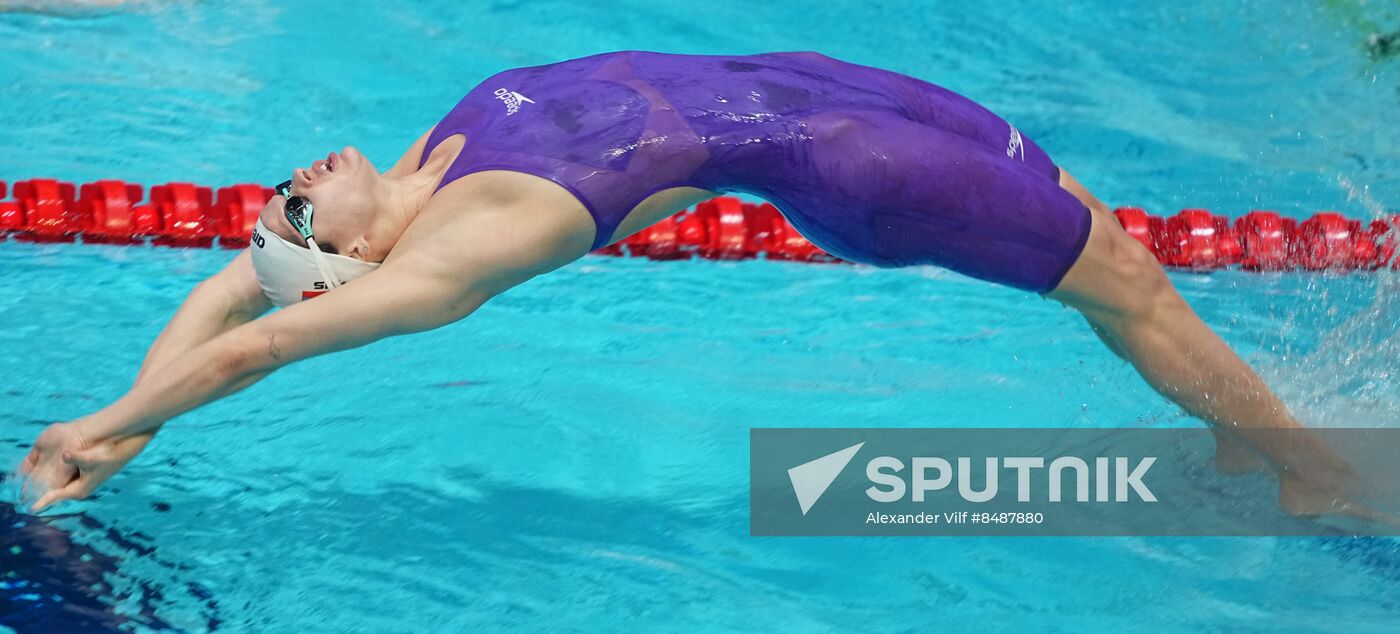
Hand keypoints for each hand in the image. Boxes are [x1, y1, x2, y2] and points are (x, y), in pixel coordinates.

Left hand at [17, 421, 153, 511]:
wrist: (122, 449)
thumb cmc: (108, 455)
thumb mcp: (92, 457)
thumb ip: (77, 457)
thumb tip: (66, 454)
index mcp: (80, 489)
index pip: (56, 496)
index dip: (43, 501)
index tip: (32, 508)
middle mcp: (79, 489)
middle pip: (55, 494)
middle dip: (41, 495)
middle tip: (24, 497)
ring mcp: (80, 483)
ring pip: (58, 487)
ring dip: (47, 487)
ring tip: (31, 489)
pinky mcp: (81, 477)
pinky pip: (63, 481)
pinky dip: (54, 479)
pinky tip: (45, 476)